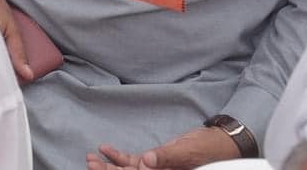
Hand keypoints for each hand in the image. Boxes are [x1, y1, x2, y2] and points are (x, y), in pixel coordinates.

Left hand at [88, 127, 240, 169]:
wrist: (216, 141)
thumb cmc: (206, 149)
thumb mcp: (185, 152)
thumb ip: (166, 157)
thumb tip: (146, 161)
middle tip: (90, 164)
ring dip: (109, 165)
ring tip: (90, 158)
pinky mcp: (155, 160)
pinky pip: (134, 161)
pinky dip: (119, 156)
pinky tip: (105, 149)